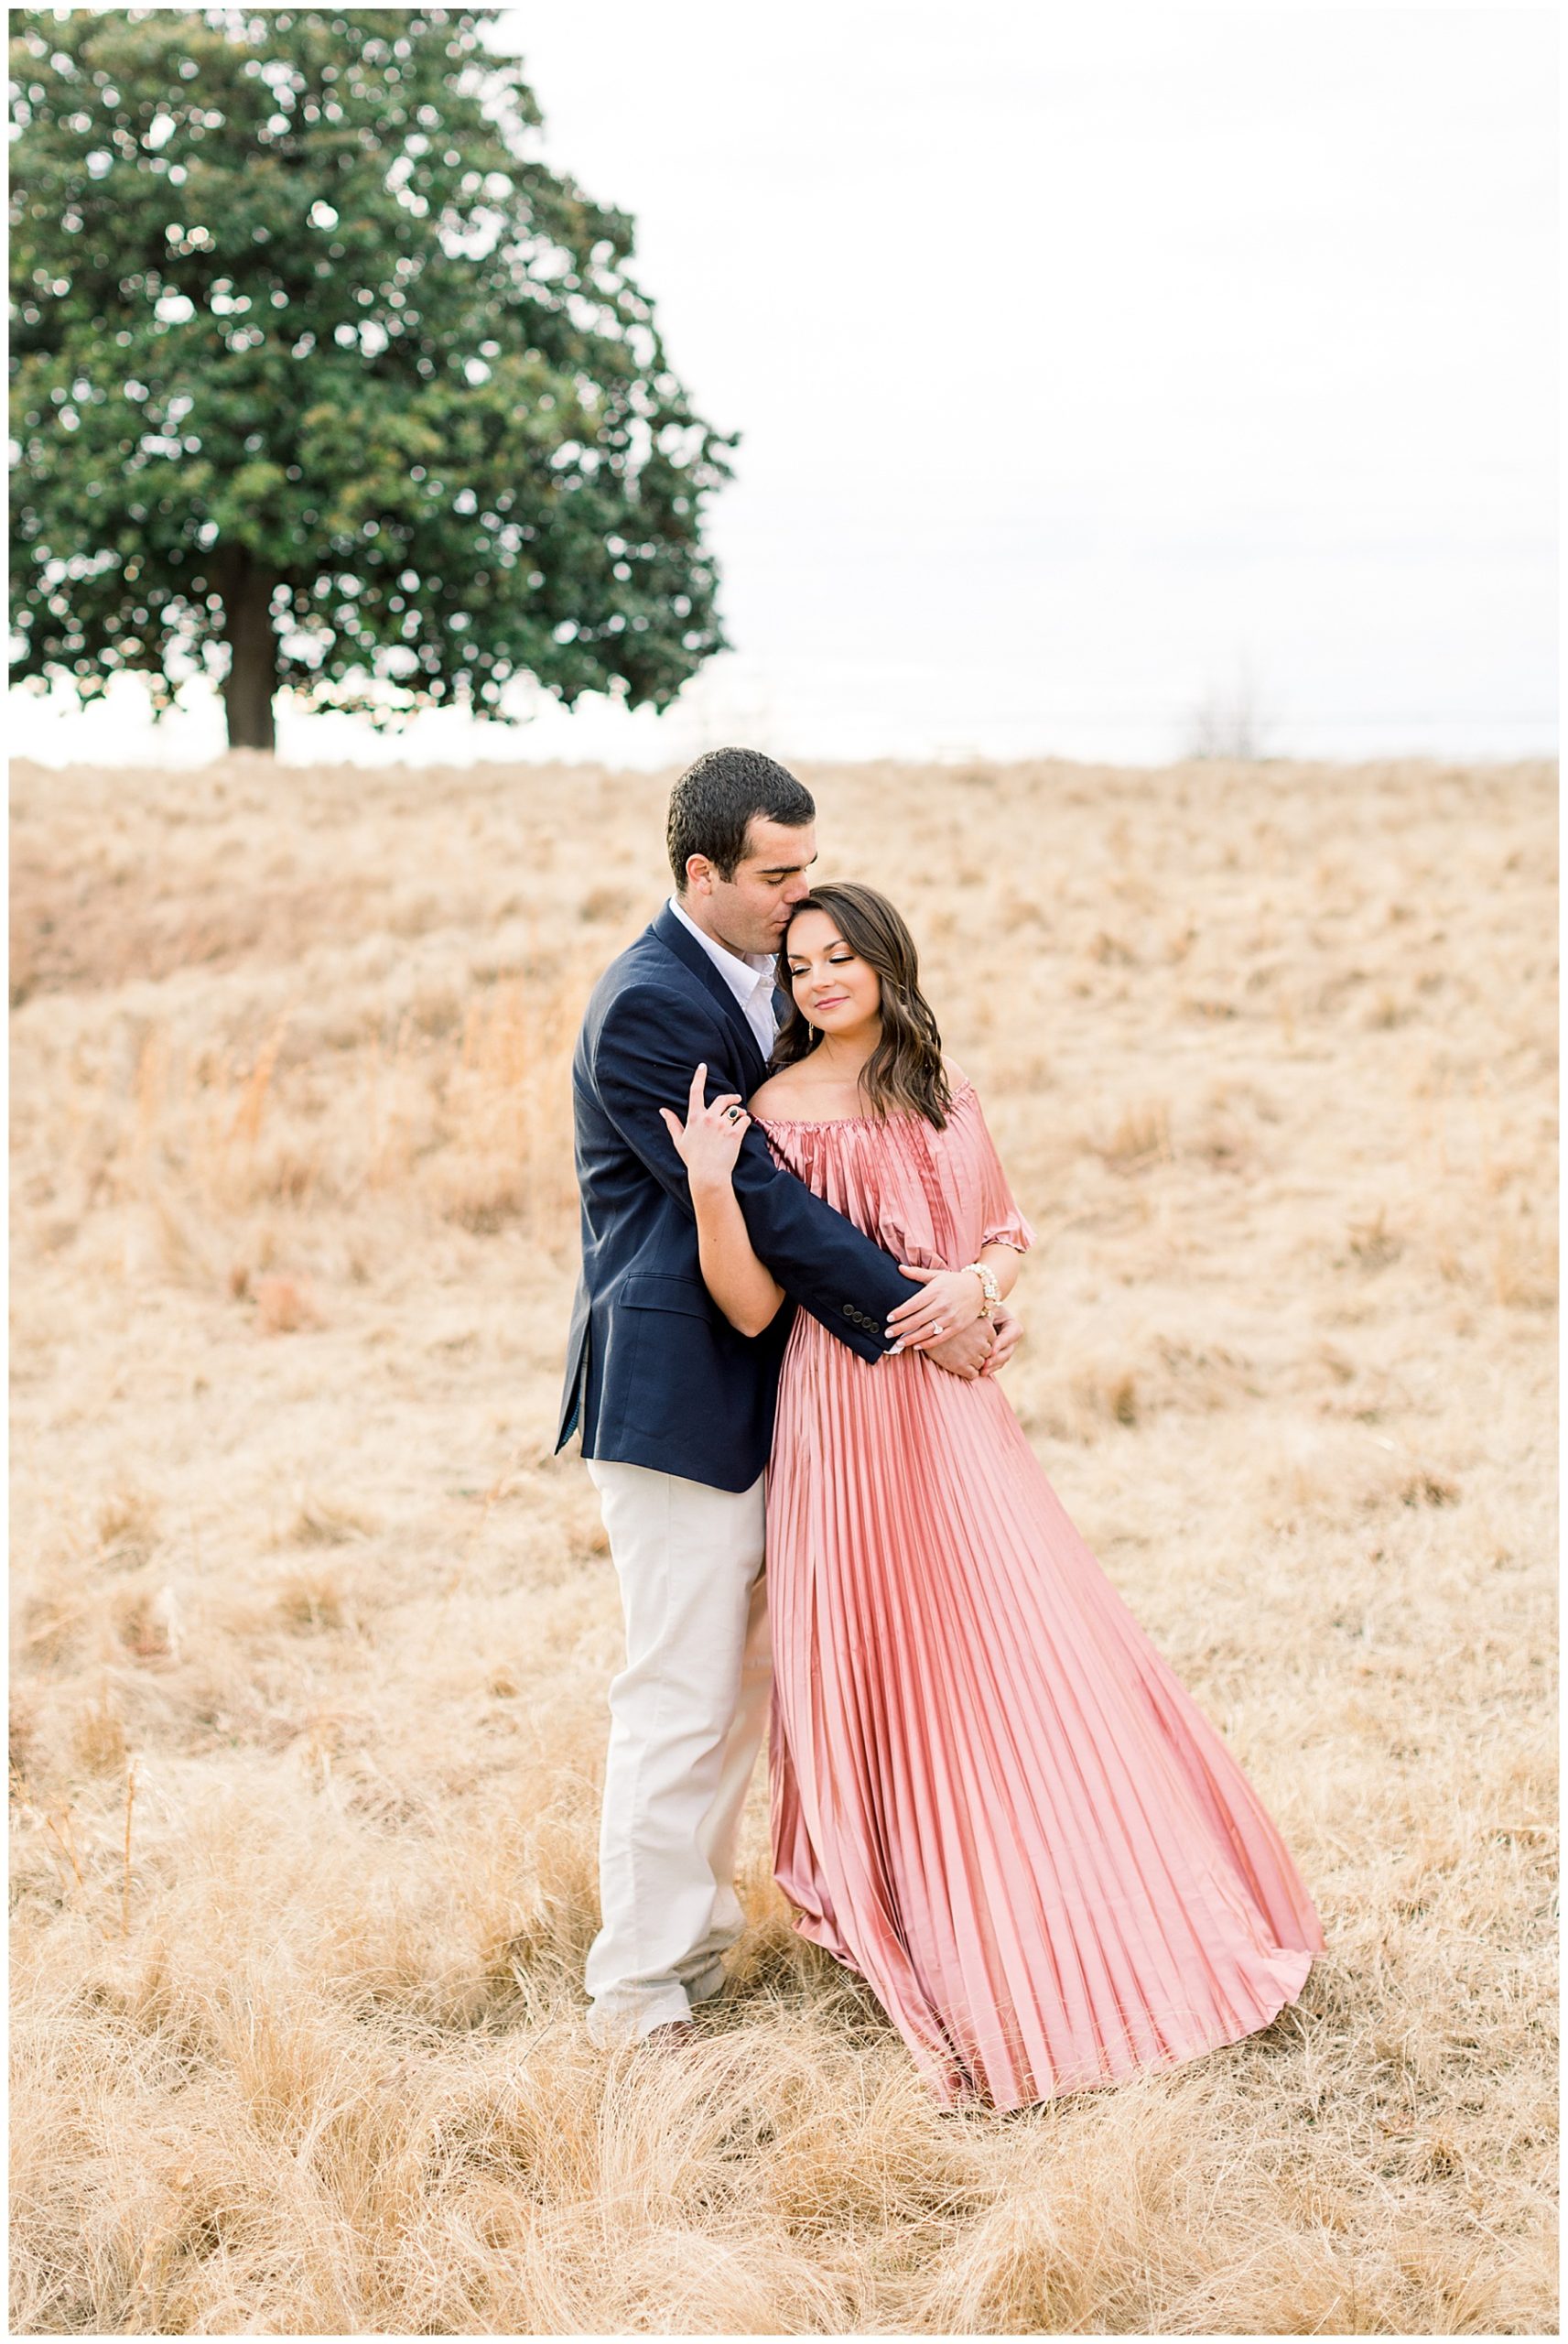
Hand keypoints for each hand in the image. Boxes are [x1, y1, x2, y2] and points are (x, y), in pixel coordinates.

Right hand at [657, 1063, 750, 1186]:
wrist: (708, 1175)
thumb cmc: (693, 1159)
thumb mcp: (679, 1140)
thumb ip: (672, 1123)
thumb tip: (662, 1110)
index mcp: (694, 1118)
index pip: (695, 1092)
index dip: (699, 1077)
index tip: (703, 1066)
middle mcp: (708, 1118)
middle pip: (723, 1099)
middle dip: (731, 1097)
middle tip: (736, 1098)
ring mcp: (722, 1126)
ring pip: (735, 1110)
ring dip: (739, 1113)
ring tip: (739, 1118)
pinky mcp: (734, 1134)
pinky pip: (744, 1121)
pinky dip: (745, 1123)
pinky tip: (743, 1128)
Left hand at [886, 1263, 985, 1348]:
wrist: (980, 1289)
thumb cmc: (954, 1281)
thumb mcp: (937, 1274)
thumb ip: (917, 1273)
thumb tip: (899, 1268)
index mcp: (935, 1291)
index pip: (913, 1304)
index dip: (900, 1312)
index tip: (888, 1318)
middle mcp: (942, 1305)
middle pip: (917, 1319)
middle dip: (901, 1328)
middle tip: (887, 1334)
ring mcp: (951, 1317)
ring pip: (927, 1331)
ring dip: (911, 1338)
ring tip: (899, 1343)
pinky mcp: (957, 1327)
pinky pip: (940, 1338)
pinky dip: (927, 1343)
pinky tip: (916, 1346)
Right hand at [922, 1319, 995, 1380]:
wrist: (921, 1330)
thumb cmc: (945, 1320)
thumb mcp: (966, 1313)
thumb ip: (983, 1312)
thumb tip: (993, 1305)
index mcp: (985, 1327)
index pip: (993, 1340)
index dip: (982, 1340)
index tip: (972, 1338)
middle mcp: (982, 1341)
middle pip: (988, 1352)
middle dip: (979, 1352)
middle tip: (965, 1347)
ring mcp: (972, 1355)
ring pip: (981, 1364)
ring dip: (973, 1362)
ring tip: (960, 1355)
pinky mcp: (962, 1367)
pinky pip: (973, 1375)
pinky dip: (968, 1372)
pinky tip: (959, 1365)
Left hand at [978, 1304, 1020, 1374]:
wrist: (964, 1318)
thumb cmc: (974, 1311)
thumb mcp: (983, 1311)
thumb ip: (987, 1318)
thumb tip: (987, 1326)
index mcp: (1011, 1324)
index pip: (1013, 1333)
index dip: (1003, 1342)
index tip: (991, 1350)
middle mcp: (1010, 1338)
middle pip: (1009, 1349)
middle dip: (997, 1358)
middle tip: (986, 1363)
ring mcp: (1004, 1348)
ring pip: (1003, 1359)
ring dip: (993, 1366)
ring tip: (982, 1370)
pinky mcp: (996, 1356)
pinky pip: (996, 1365)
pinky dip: (989, 1369)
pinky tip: (980, 1373)